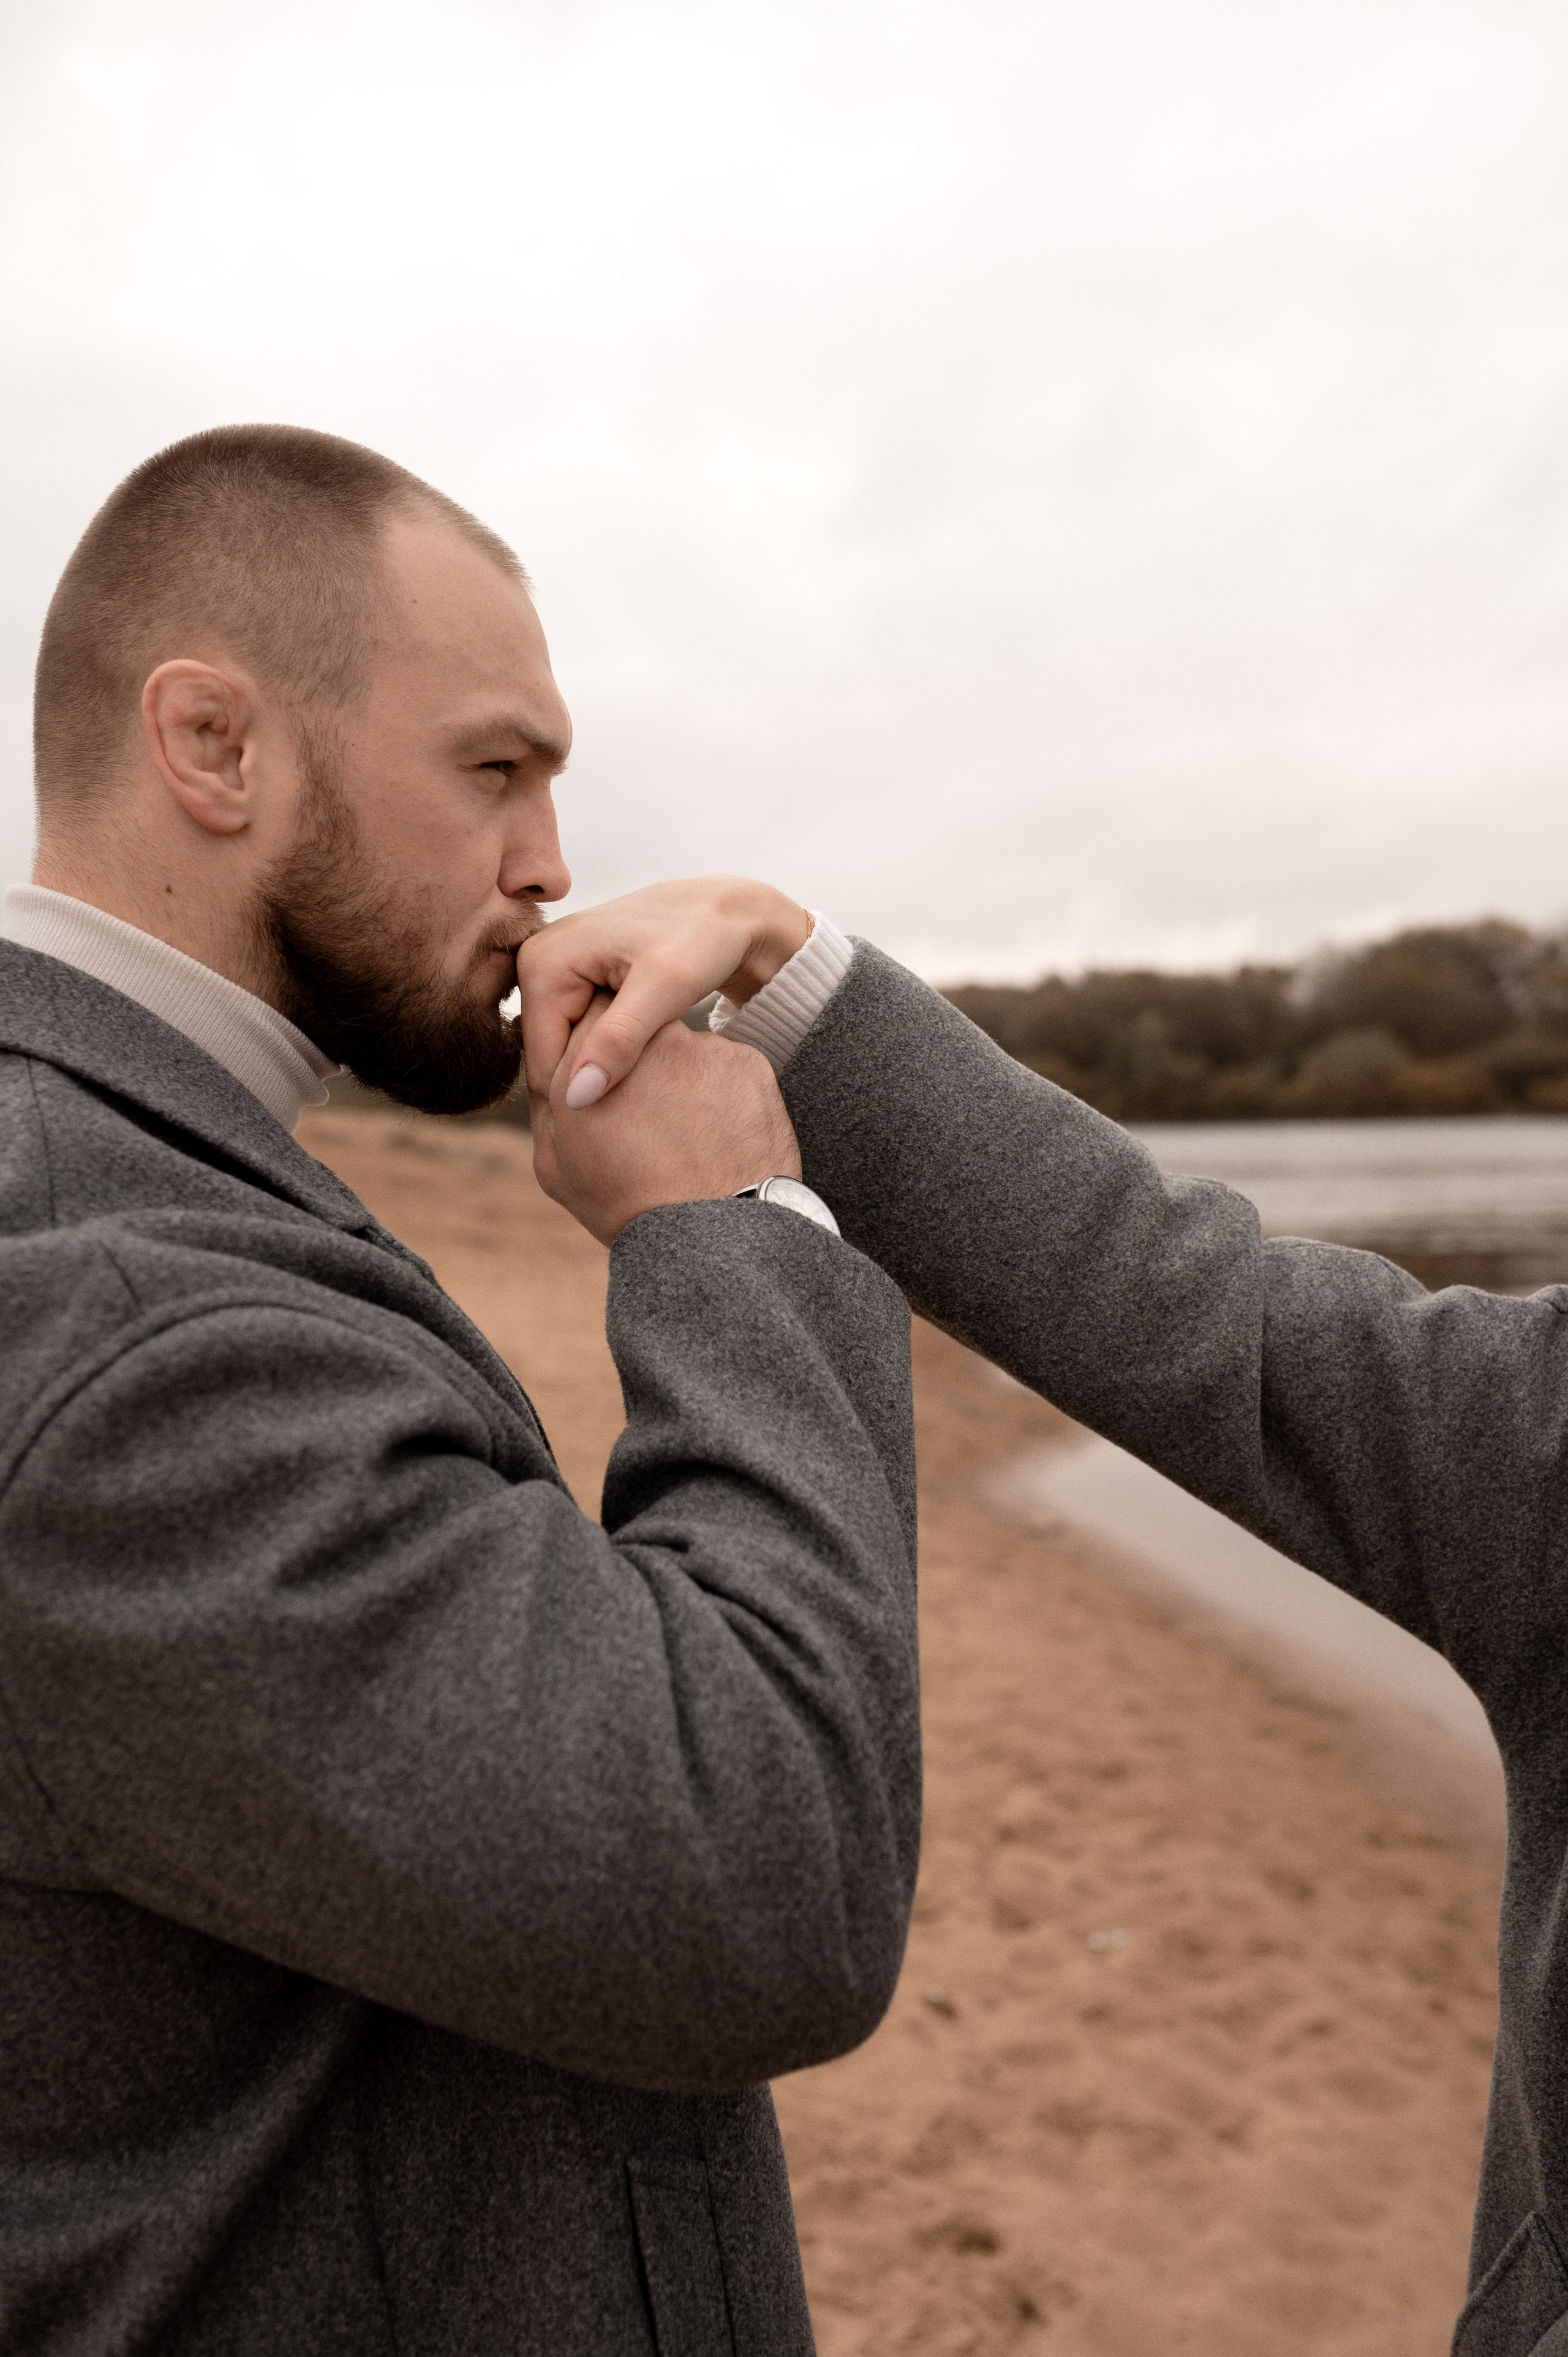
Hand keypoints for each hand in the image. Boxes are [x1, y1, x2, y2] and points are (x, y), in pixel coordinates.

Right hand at [515, 878, 810, 1109]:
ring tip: (642, 1105)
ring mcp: (548, 969)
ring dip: (596, 1080)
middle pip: (547, 1058)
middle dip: (587, 1092)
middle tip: (639, 1125)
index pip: (543, 1062)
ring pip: (562, 1052)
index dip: (579, 1106)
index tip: (625, 1134)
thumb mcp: (666, 988)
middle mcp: (533, 961)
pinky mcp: (568, 979)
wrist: (722, 912)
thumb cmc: (702, 941)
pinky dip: (604, 1060)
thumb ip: (619, 1039)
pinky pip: (575, 1035)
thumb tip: (575, 1098)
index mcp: (541, 962)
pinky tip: (638, 1077)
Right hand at [531, 992, 803, 1245]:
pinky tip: (717, 1136)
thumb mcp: (556, 1164)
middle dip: (641, 1059)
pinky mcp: (747, 1062)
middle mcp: (644, 1040)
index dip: (599, 1051)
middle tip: (648, 1114)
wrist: (711, 1235)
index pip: (590, 1018)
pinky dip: (723, 1094)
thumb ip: (546, 1102)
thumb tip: (553, 1064)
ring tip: (687, 1135)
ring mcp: (702, 1047)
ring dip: (684, 1078)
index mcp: (587, 1061)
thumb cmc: (626, 1206)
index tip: (609, 1085)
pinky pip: (726, 1068)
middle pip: (640, 1026)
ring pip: (686, 1048)